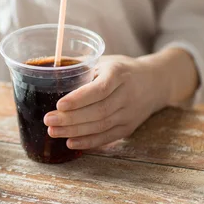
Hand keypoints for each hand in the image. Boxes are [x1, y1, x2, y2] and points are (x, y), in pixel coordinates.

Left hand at [43, 55, 169, 149]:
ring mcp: (130, 113)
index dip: (79, 99)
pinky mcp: (129, 127)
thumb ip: (82, 67)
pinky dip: (88, 142)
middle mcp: (127, 94)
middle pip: (98, 111)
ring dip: (75, 131)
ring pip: (101, 126)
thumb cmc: (121, 70)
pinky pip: (108, 137)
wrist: (155, 82)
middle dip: (71, 118)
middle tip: (48, 120)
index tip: (59, 104)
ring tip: (53, 131)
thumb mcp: (105, 61)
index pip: (100, 89)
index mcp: (119, 73)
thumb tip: (48, 72)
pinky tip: (70, 142)